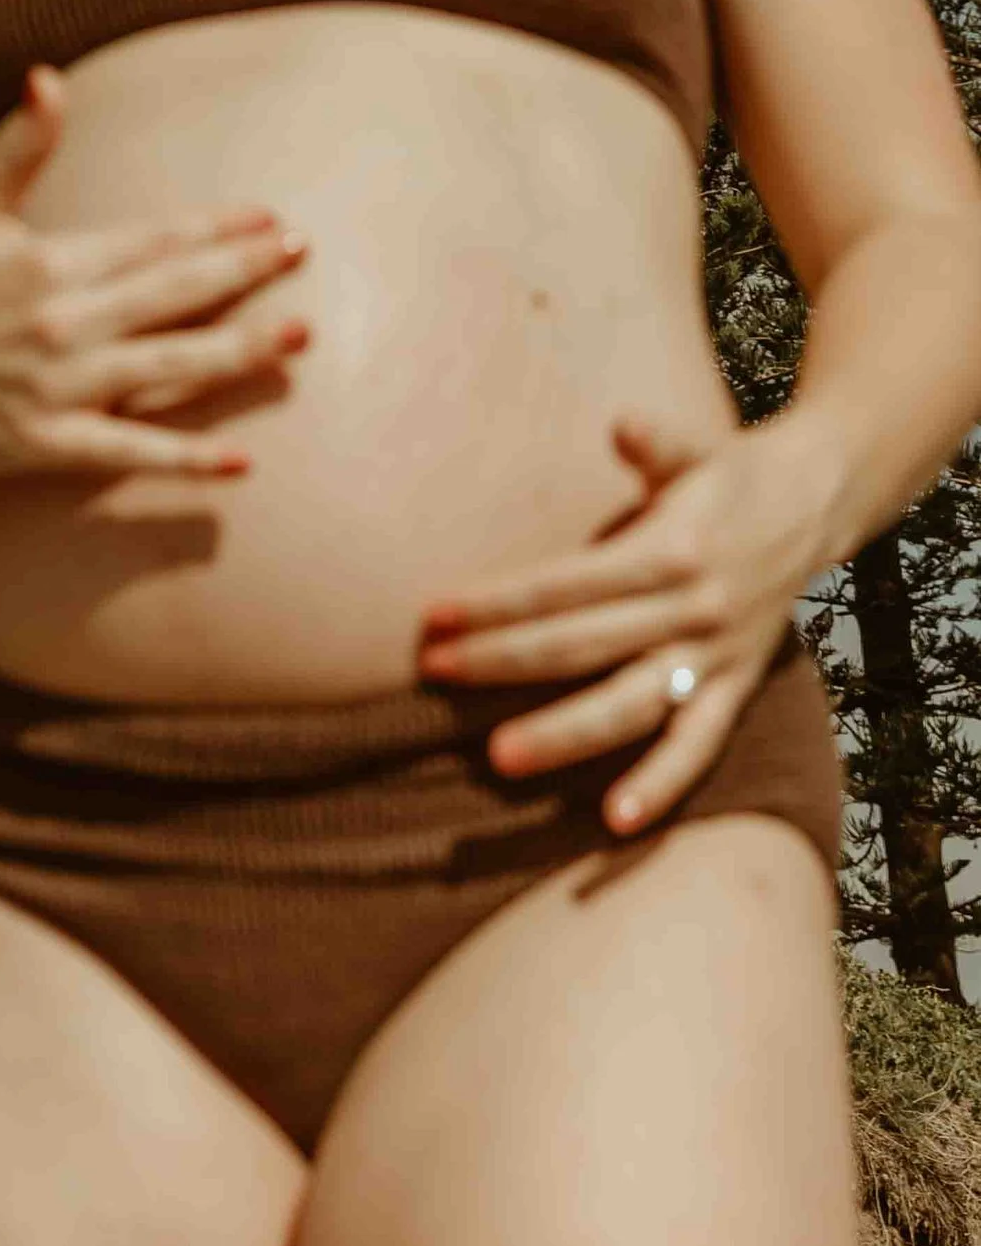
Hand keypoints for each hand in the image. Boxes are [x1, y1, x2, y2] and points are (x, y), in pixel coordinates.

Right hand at [0, 62, 308, 490]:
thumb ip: (16, 146)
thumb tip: (47, 76)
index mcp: (52, 262)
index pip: (154, 240)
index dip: (217, 227)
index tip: (273, 216)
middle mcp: (63, 322)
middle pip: (175, 294)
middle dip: (246, 272)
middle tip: (304, 253)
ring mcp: (59, 386)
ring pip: (168, 367)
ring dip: (239, 352)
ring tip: (301, 338)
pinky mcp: (46, 442)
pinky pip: (128, 451)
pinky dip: (184, 457)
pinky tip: (240, 460)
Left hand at [414, 413, 833, 832]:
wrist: (812, 506)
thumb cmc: (726, 473)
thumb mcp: (692, 449)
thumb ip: (654, 443)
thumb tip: (623, 423)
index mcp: (668, 549)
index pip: (565, 585)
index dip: (499, 601)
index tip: (435, 616)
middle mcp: (690, 609)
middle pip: (582, 644)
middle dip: (503, 660)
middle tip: (433, 674)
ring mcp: (713, 656)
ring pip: (632, 705)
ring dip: (565, 734)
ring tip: (500, 757)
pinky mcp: (736, 688)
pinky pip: (698, 745)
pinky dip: (663, 785)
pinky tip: (616, 822)